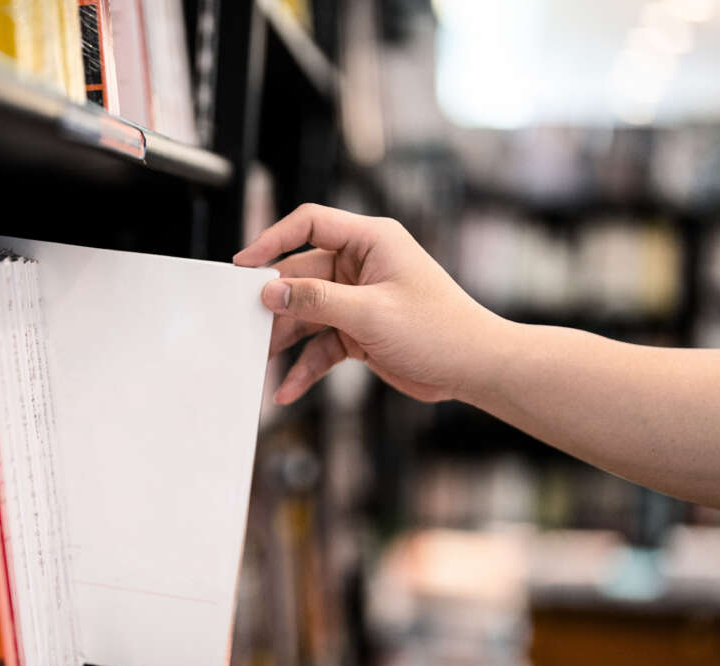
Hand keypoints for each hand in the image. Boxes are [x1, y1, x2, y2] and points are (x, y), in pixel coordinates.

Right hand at [235, 204, 507, 404]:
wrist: (475, 368)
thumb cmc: (440, 330)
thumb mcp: (370, 313)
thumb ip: (315, 300)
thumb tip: (270, 290)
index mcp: (370, 241)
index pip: (309, 224)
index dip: (273, 240)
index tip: (244, 265)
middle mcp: (362, 265)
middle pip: (301, 275)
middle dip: (275, 304)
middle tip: (245, 323)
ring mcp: (358, 299)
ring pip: (307, 313)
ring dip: (284, 339)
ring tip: (258, 361)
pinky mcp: (359, 331)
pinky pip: (321, 345)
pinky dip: (305, 366)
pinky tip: (288, 388)